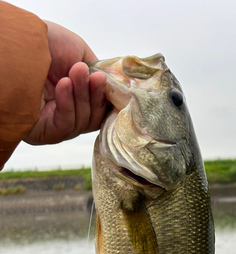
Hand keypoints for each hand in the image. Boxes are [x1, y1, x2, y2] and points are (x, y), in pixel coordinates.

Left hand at [25, 21, 106, 145]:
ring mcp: (55, 124)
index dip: (106, 99)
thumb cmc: (47, 43)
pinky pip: (65, 126)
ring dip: (82, 97)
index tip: (109, 84)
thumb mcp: (82, 55)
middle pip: (93, 118)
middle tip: (94, 77)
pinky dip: (68, 105)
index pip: (98, 108)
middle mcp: (65, 112)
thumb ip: (100, 74)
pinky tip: (63, 86)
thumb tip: (116, 90)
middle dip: (94, 96)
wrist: (22, 41)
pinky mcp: (44, 133)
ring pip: (82, 123)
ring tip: (75, 73)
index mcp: (75, 97)